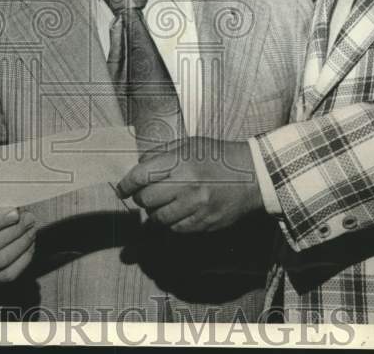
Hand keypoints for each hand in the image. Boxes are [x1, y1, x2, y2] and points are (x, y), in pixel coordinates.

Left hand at [116, 137, 262, 232]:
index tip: (121, 189)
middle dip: (141, 198)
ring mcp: (197, 207)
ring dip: (155, 212)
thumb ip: (161, 153)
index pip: (141, 176)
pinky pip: (176, 229)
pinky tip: (179, 211)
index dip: (126, 184)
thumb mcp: (189, 144)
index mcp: (181, 161)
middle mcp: (187, 185)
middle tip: (145, 194)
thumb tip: (138, 166)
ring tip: (163, 203)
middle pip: (146, 199)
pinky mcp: (205, 223)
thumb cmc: (217, 156)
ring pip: (159, 218)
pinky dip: (172, 222)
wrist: (252, 175)